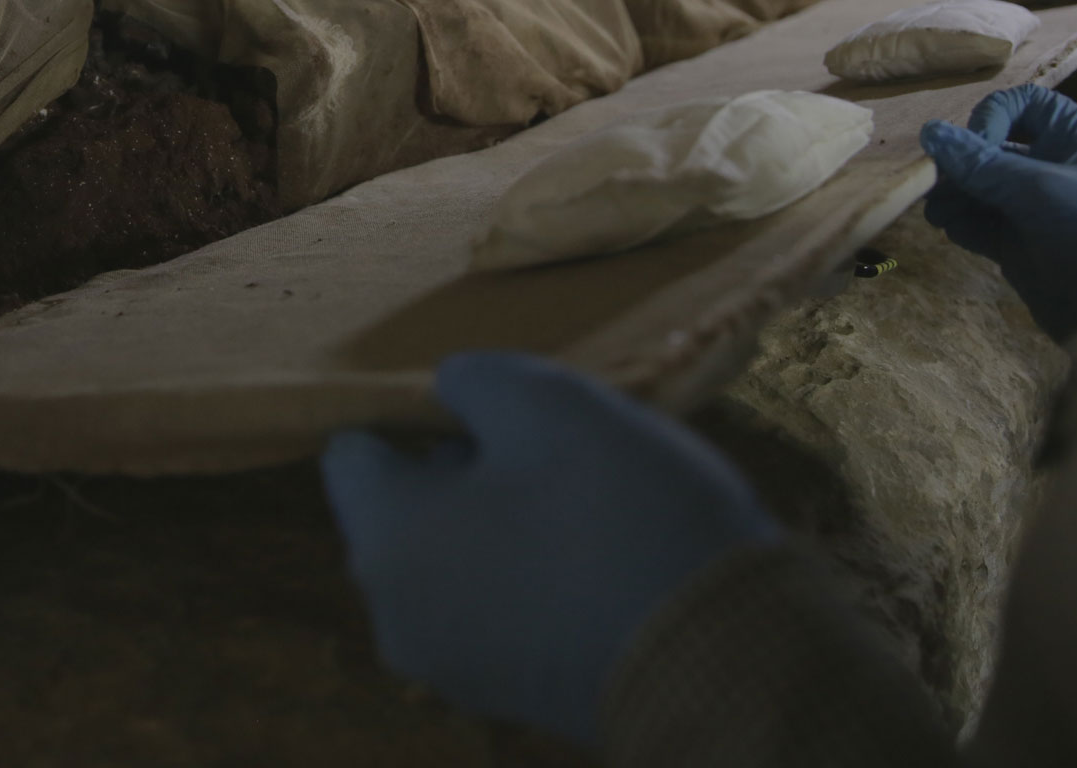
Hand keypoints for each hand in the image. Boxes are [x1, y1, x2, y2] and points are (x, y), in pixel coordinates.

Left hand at [322, 352, 780, 746]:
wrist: (725, 657)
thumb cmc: (620, 511)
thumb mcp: (548, 400)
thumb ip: (476, 379)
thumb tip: (451, 390)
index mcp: (385, 540)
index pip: (351, 455)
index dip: (413, 418)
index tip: (486, 412)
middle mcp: (396, 616)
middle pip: (403, 513)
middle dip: (463, 473)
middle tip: (550, 456)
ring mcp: (452, 667)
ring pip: (452, 562)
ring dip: (501, 527)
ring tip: (585, 509)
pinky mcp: (510, 697)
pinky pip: (495, 613)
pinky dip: (530, 581)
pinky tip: (599, 563)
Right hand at [919, 84, 1076, 340]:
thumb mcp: (1041, 191)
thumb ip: (983, 163)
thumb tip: (931, 132)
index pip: (1028, 106)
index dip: (994, 116)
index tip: (974, 145)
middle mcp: (1059, 169)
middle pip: (998, 147)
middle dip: (965, 161)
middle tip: (935, 181)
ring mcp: (1040, 210)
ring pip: (984, 187)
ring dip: (956, 193)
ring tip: (937, 211)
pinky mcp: (1023, 246)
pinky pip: (983, 224)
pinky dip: (963, 223)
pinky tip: (950, 228)